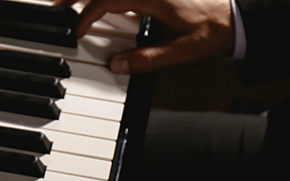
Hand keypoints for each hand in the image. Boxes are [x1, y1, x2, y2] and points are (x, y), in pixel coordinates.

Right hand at [55, 0, 235, 73]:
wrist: (235, 18)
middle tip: (55, 6)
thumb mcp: (183, 51)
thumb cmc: (212, 31)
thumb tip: (117, 65)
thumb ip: (149, 59)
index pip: (108, 0)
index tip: (77, 32)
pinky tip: (95, 5)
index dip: (88, 15)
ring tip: (65, 2)